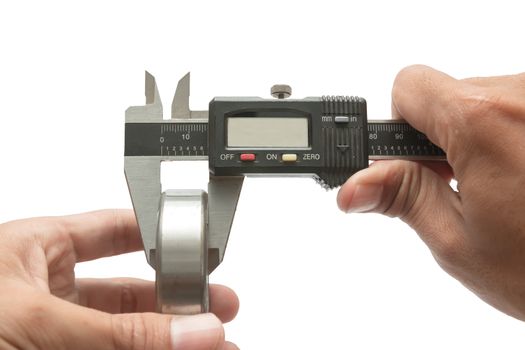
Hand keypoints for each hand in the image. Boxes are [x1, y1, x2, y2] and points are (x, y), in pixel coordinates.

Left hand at [0, 209, 238, 348]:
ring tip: (213, 345)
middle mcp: (49, 289)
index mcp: (38, 248)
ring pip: (124, 331)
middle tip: (217, 310)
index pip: (115, 231)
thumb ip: (118, 331)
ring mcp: (52, 332)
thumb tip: (193, 330)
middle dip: (177, 298)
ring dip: (170, 338)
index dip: (160, 236)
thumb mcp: (35, 321)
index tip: (198, 249)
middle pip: (130, 288)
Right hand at [337, 65, 524, 319]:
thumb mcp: (460, 243)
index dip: (400, 125)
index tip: (412, 158)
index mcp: (484, 123)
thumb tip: (355, 187)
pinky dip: (517, 135)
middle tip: (464, 187)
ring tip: (508, 188)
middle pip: (452, 93)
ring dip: (484, 138)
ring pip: (490, 100)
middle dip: (445, 137)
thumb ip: (401, 198)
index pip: (409, 86)